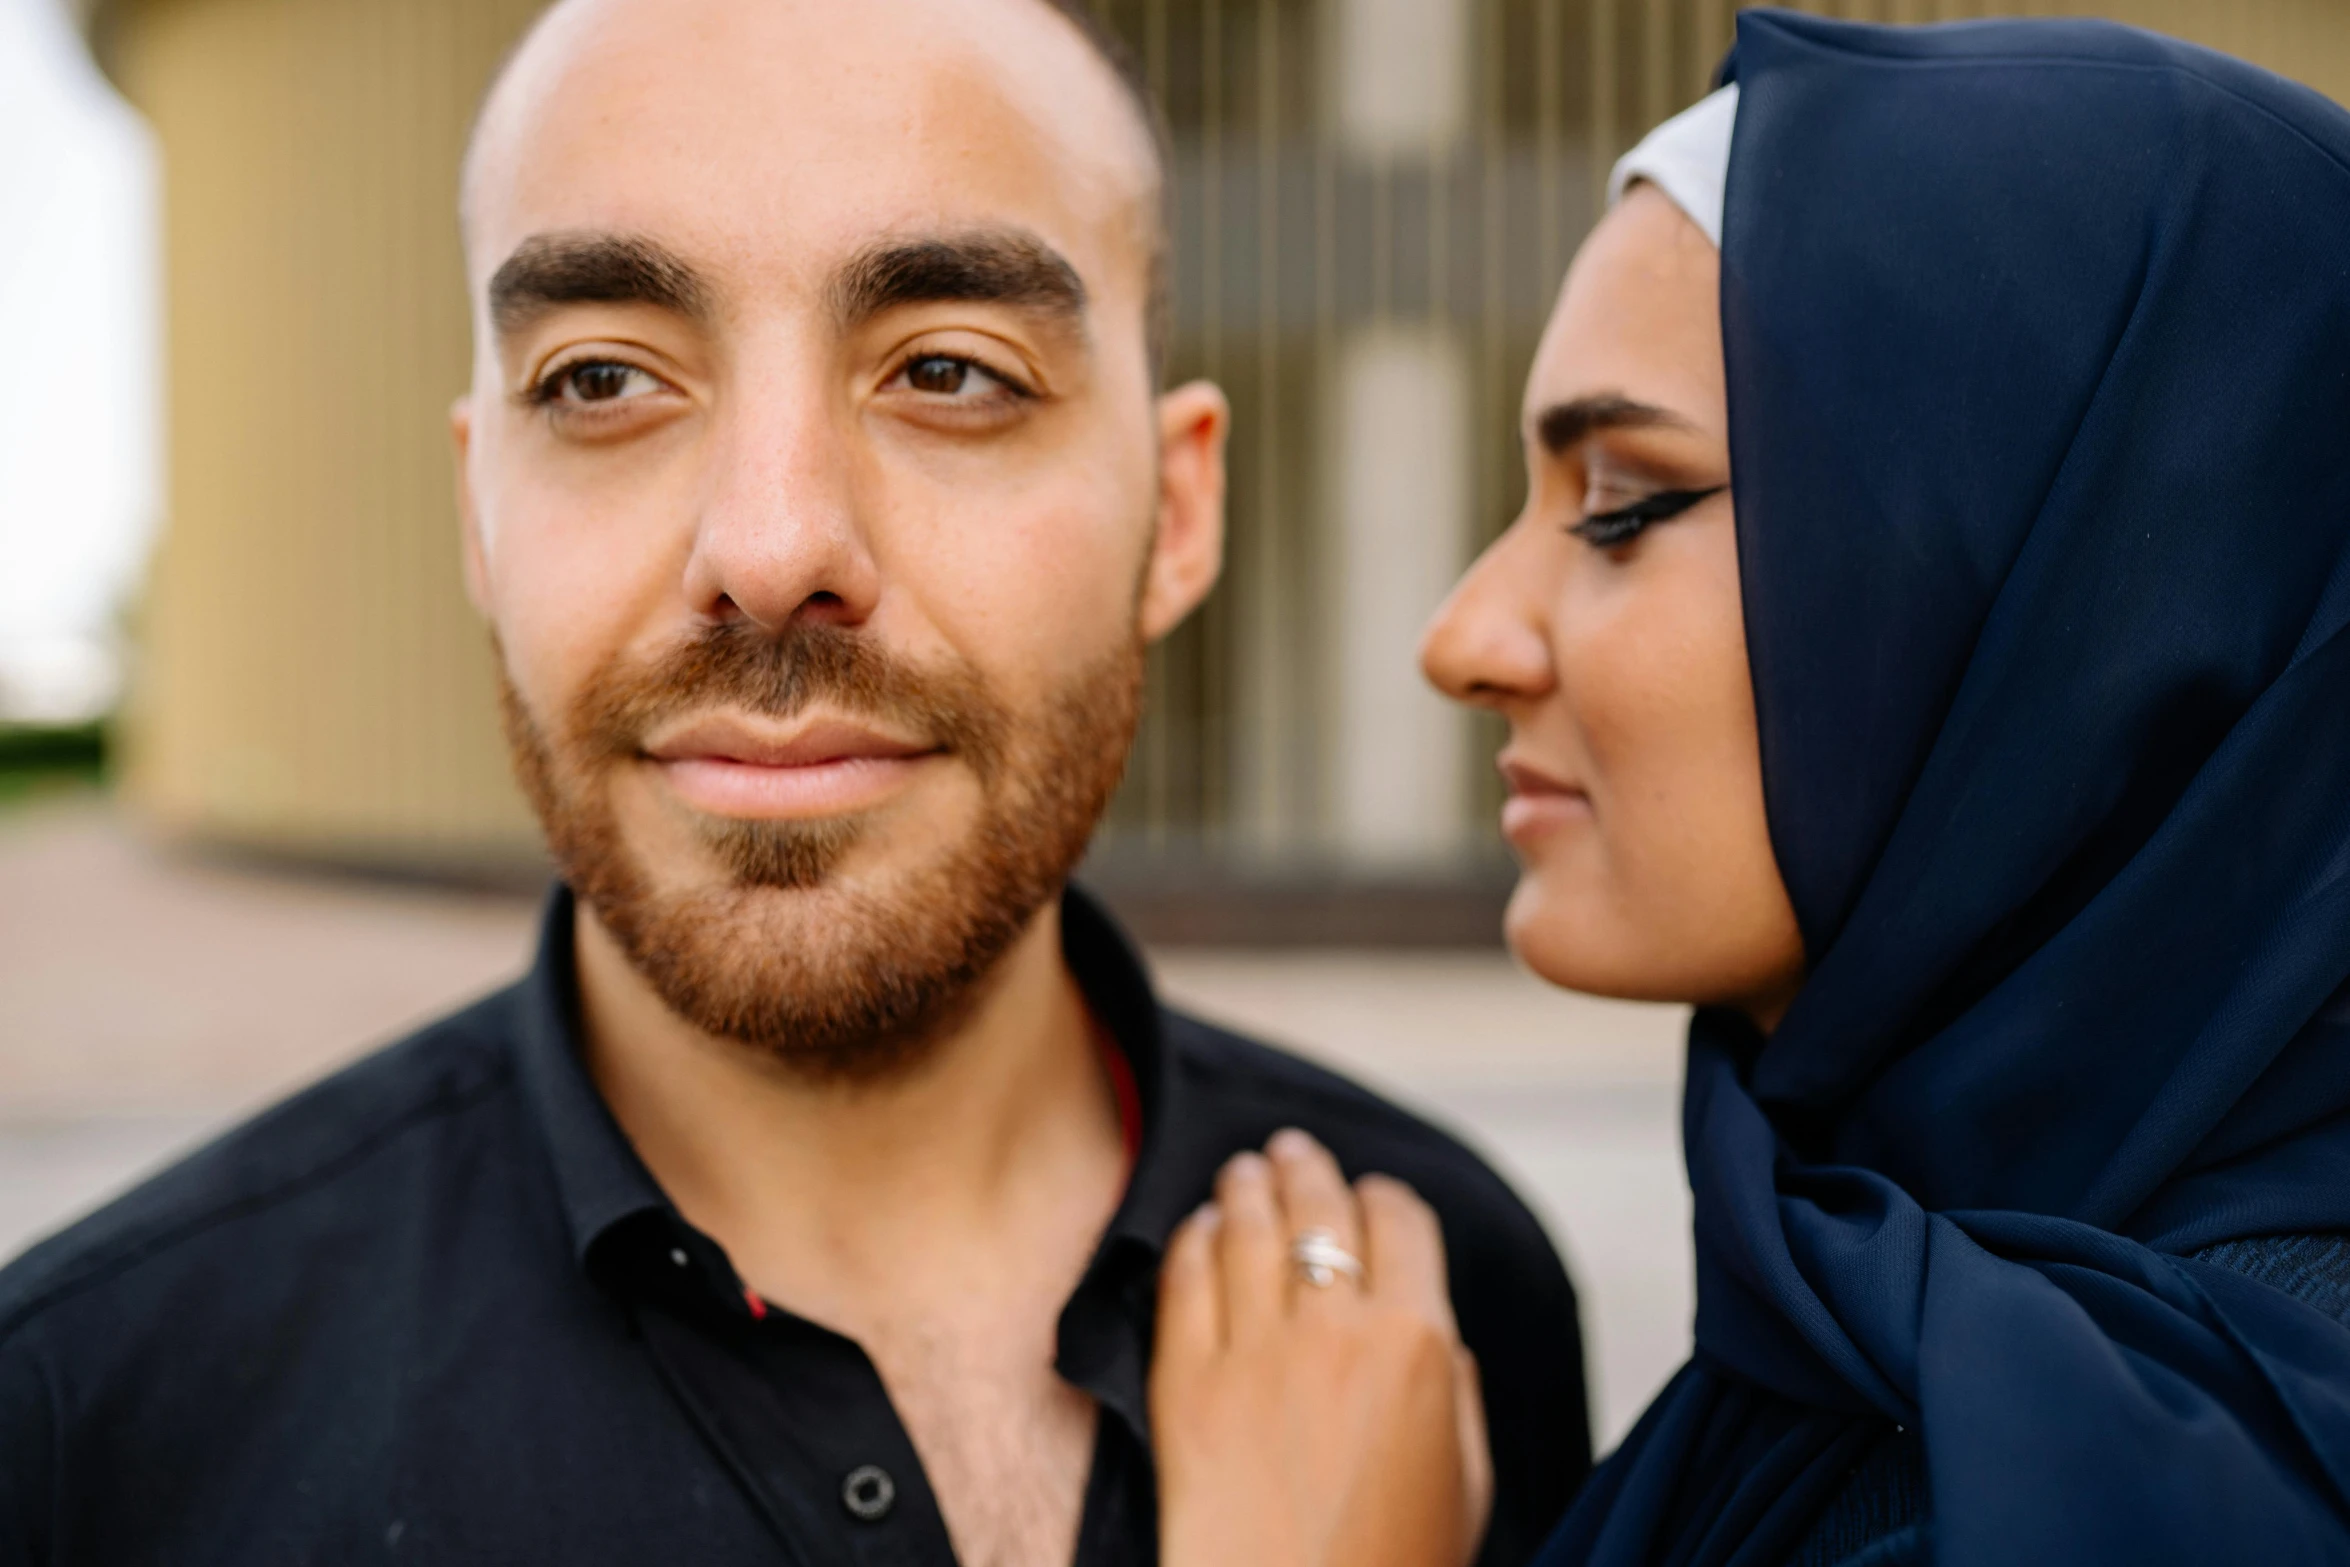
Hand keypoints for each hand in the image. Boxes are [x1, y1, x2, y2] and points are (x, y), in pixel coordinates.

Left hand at [1151, 1129, 1493, 1566]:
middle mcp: (1336, 1331)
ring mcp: (1254, 1352)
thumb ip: (1456, 1386)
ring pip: (1247, 1227)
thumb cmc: (1392, 1565)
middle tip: (1289, 1149)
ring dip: (1246, 1186)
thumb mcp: (1466, 1477)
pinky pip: (1185, 1280)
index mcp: (1420, 1345)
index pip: (1400, 1221)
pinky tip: (1199, 1230)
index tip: (1369, 1194)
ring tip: (1242, 1172)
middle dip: (1305, 1168)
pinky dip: (1193, 1240)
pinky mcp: (1186, 1383)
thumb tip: (1435, 1330)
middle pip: (1317, 1208)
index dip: (1383, 1196)